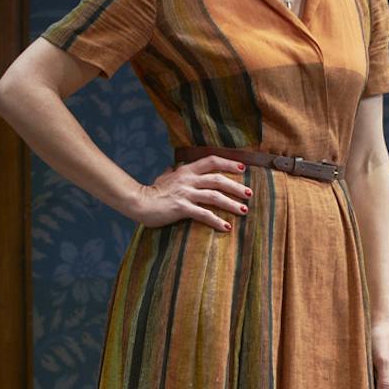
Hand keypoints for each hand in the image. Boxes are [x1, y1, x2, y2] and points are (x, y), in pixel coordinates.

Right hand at [127, 155, 251, 231]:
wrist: (139, 202)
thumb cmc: (152, 191)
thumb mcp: (163, 177)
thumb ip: (171, 172)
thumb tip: (173, 166)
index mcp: (186, 170)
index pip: (212, 161)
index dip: (228, 164)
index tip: (242, 169)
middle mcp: (188, 179)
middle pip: (218, 180)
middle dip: (236, 187)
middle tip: (249, 194)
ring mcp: (185, 193)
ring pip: (215, 196)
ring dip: (232, 204)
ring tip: (244, 210)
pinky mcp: (182, 208)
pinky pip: (203, 214)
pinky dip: (217, 221)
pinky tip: (226, 227)